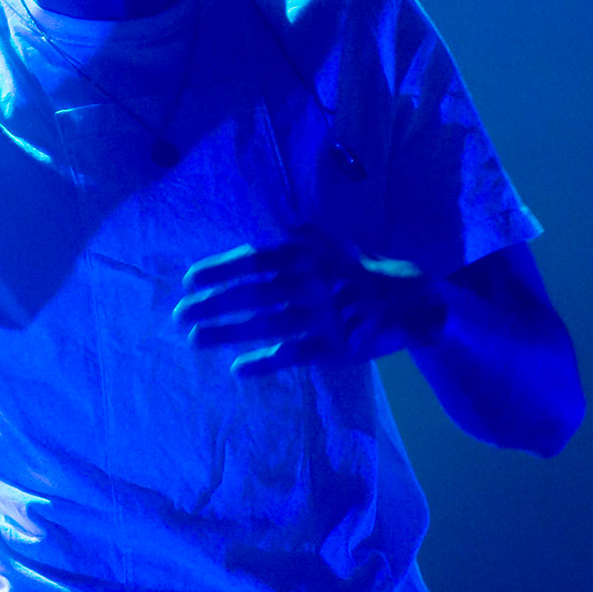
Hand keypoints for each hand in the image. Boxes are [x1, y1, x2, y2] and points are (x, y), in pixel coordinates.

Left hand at [173, 230, 448, 376]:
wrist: (413, 300)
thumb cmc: (360, 270)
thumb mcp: (333, 244)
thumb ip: (301, 235)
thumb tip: (276, 222)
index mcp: (310, 254)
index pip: (256, 259)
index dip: (220, 269)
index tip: (188, 280)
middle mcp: (315, 282)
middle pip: (255, 293)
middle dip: (213, 303)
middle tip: (179, 313)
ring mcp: (326, 315)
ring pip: (269, 324)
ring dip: (229, 332)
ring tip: (195, 339)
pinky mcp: (337, 346)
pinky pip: (295, 354)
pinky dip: (266, 361)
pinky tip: (238, 368)